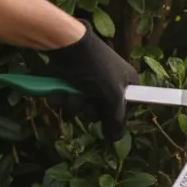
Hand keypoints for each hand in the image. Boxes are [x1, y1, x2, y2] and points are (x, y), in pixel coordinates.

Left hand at [44, 19, 137, 140]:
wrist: (67, 45)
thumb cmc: (96, 67)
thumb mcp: (113, 94)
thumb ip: (116, 119)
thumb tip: (116, 140)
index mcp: (128, 83)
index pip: (127, 109)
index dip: (116, 117)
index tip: (107, 119)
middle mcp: (110, 85)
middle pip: (100, 112)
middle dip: (89, 109)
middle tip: (86, 100)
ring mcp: (89, 85)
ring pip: (81, 109)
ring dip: (73, 104)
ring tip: (70, 93)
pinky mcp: (71, 84)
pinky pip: (66, 102)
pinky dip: (60, 99)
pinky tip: (58, 92)